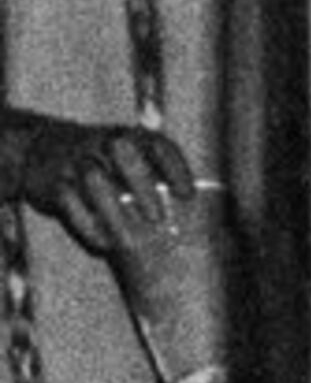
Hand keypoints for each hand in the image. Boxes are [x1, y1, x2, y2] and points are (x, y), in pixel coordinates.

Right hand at [17, 116, 198, 261]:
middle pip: (122, 148)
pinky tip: (104, 244)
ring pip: (93, 175)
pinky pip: (67, 198)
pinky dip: (86, 224)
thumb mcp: (130, 164)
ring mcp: (76, 158)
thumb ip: (160, 187)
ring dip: (113, 210)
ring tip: (130, 243)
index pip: (157, 144)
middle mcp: (103, 142)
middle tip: (157, 220)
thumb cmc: (104, 168)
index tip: (187, 196)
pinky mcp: (52, 180)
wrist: (39, 149)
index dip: (174, 168)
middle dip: (142, 184)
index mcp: (131, 138)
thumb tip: (200, 228)